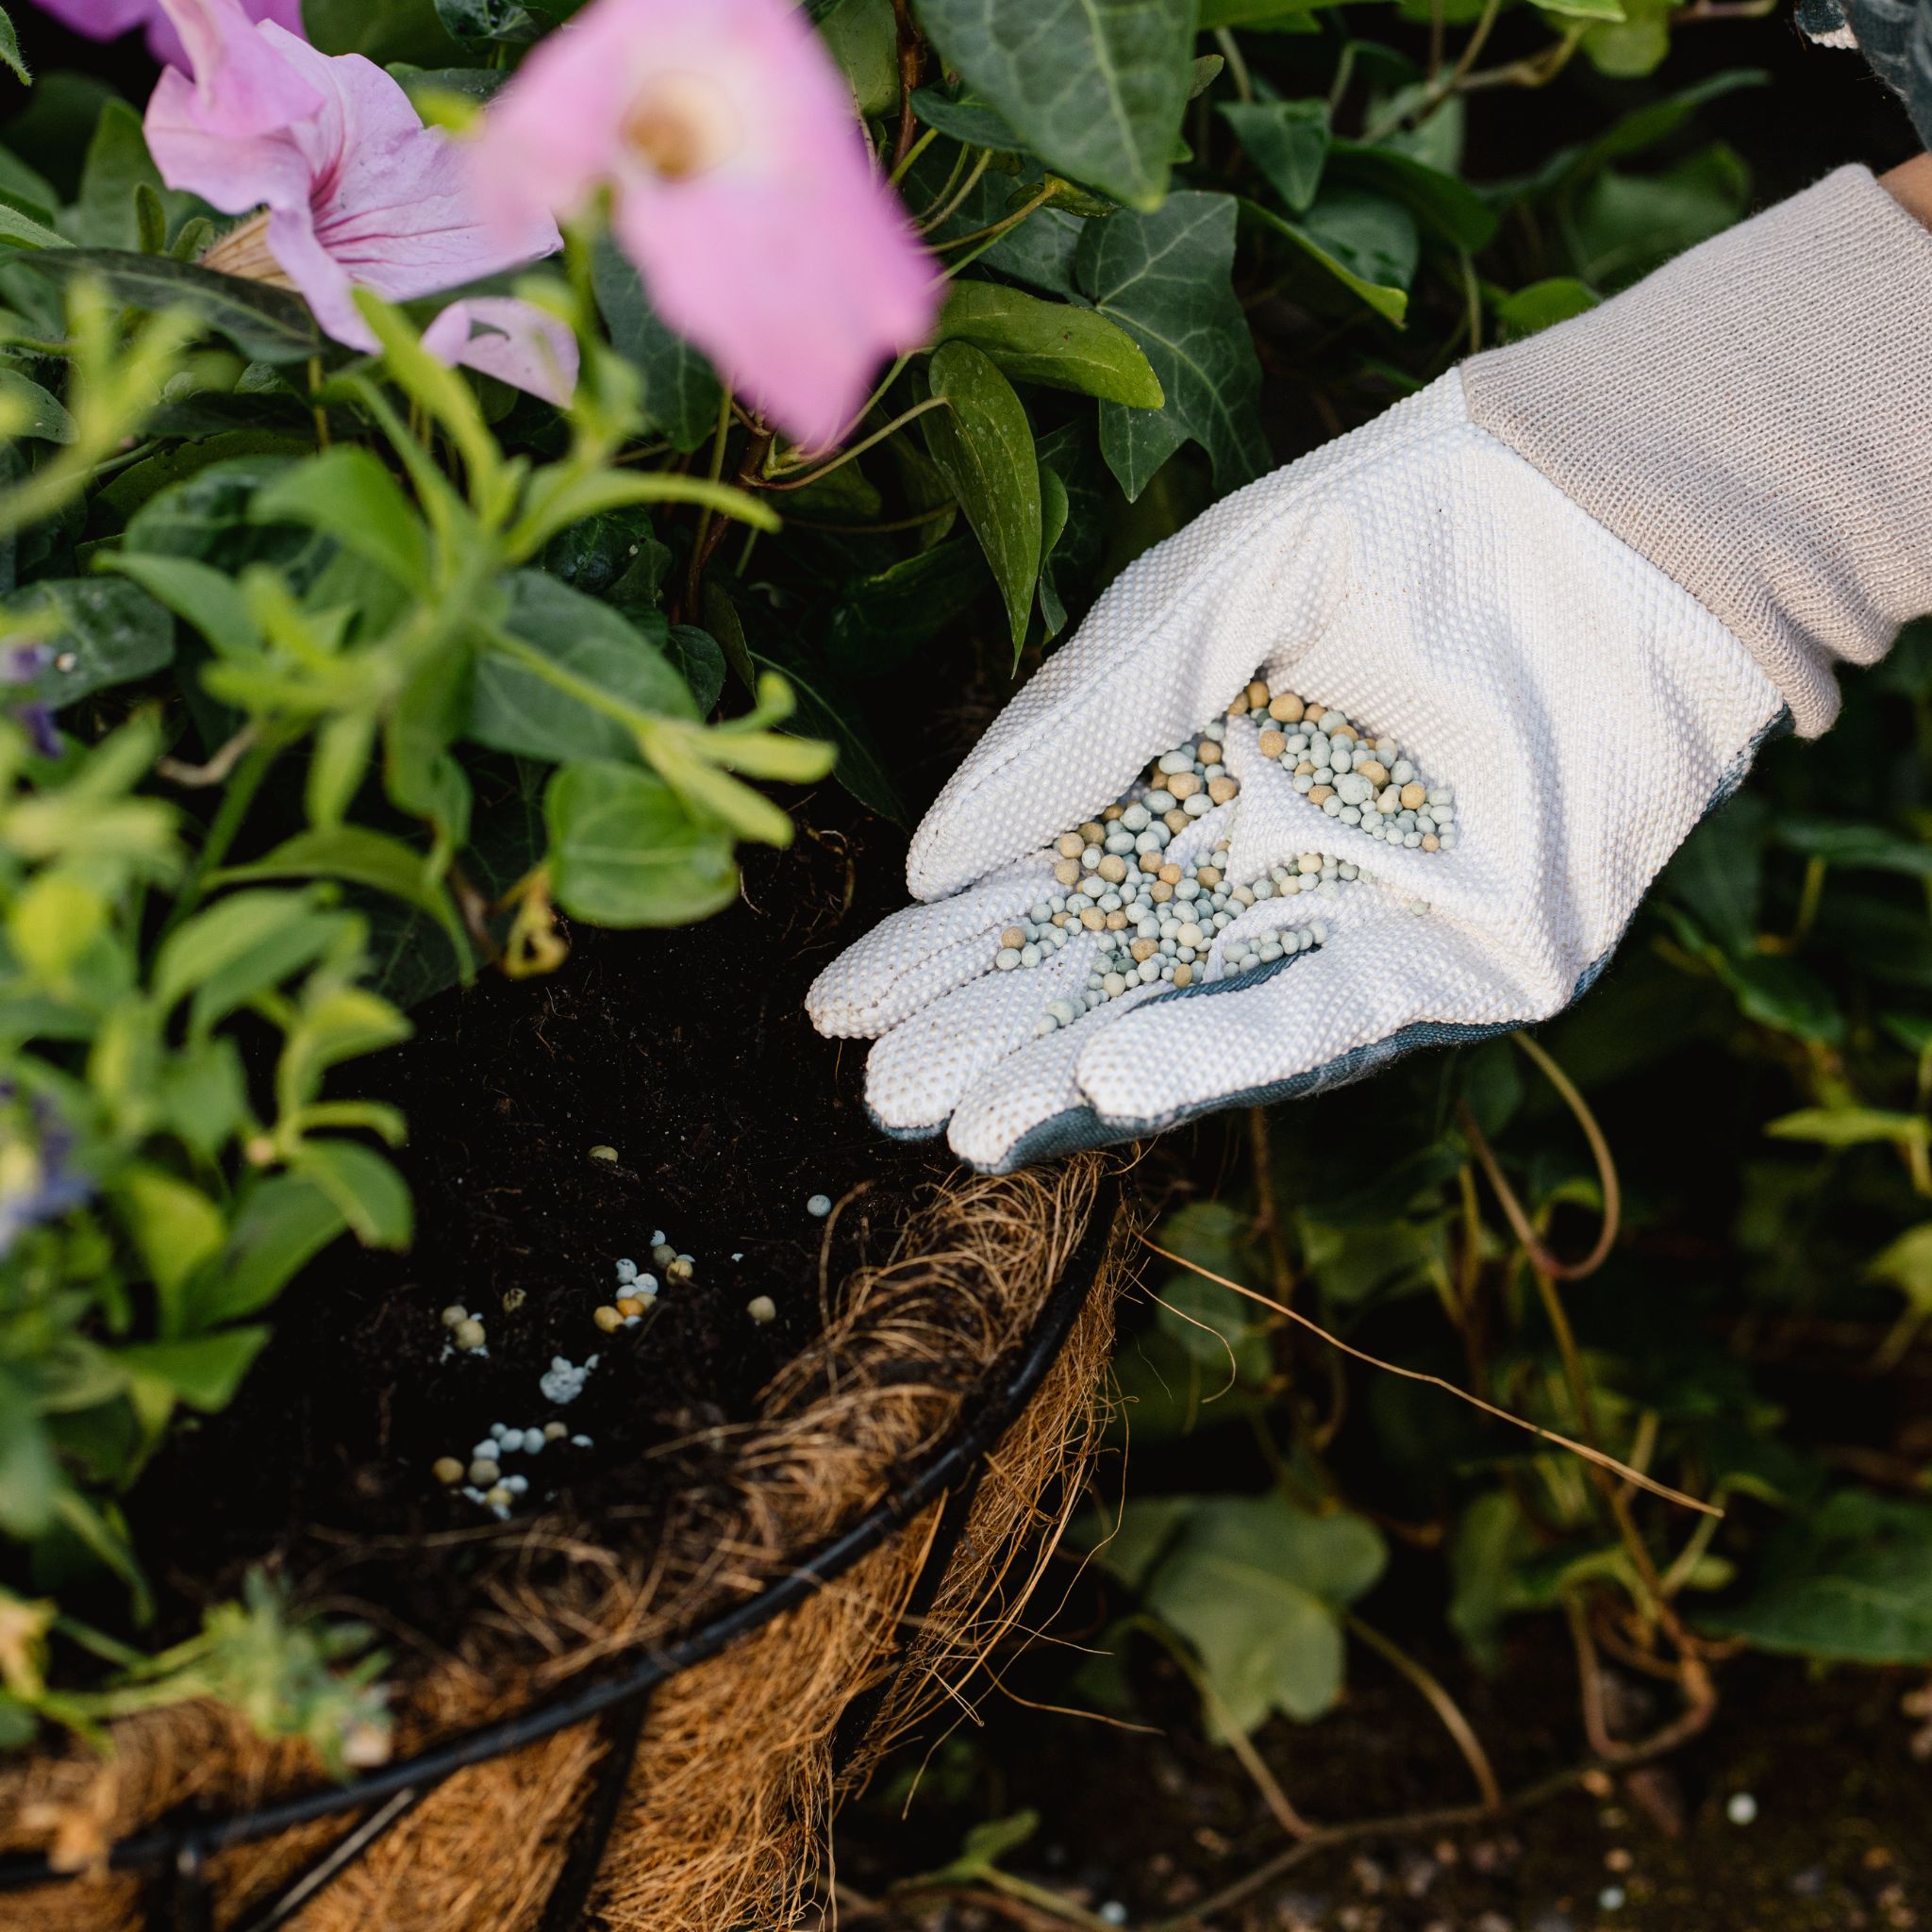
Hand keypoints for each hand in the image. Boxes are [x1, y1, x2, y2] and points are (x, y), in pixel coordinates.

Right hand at [808, 369, 1783, 1170]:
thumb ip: (1072, 728)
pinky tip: (1104, 1079)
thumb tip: (927, 856)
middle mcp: (1266, 872)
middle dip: (992, 1036)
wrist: (1603, 509)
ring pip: (1193, 1023)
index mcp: (1195, 784)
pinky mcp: (1460, 968)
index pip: (1045, 889)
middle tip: (883, 1095)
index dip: (943, 948)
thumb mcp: (1200, 603)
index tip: (842, 1003)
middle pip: (1103, 974)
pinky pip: (1323, 1020)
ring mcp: (1359, 929)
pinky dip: (1216, 1054)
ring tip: (965, 1125)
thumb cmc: (1400, 523)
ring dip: (1078, 1079)